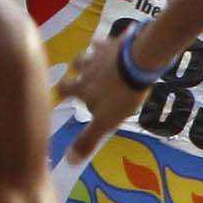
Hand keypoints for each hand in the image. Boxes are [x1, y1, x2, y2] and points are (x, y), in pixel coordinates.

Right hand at [62, 34, 152, 164]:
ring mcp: (102, 53)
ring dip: (93, 57)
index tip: (65, 94)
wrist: (139, 62)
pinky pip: (112, 41)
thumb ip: (88, 140)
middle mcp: (87, 68)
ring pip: (90, 52)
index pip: (64, 89)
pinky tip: (120, 45)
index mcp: (82, 87)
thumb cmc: (121, 94)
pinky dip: (113, 44)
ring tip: (99, 62)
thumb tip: (69, 161)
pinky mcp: (117, 41)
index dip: (64, 92)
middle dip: (77, 71)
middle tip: (82, 76)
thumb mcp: (105, 121)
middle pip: (75, 66)